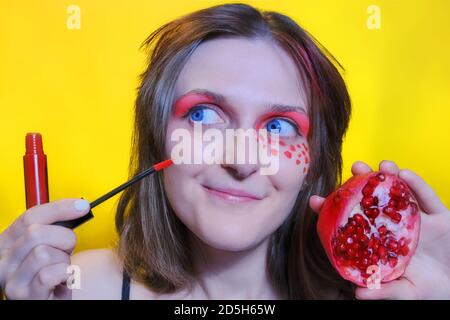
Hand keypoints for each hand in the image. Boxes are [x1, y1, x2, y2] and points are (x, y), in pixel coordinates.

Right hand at [0, 199, 89, 299]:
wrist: (50, 301)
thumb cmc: (51, 275)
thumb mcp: (49, 246)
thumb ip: (54, 227)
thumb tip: (79, 206)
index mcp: (6, 244)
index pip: (30, 216)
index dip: (59, 208)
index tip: (82, 206)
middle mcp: (3, 261)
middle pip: (36, 232)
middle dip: (63, 238)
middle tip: (67, 250)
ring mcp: (12, 279)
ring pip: (44, 253)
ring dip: (63, 260)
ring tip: (61, 269)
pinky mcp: (24, 296)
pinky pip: (49, 274)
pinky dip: (64, 274)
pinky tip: (62, 280)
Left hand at [310, 160, 449, 298]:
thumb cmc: (428, 289)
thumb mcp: (405, 292)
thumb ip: (384, 291)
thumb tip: (357, 295)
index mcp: (380, 240)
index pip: (353, 223)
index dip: (334, 211)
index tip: (315, 201)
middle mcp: (394, 225)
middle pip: (375, 200)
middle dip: (364, 182)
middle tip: (354, 168)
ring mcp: (417, 219)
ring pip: (401, 193)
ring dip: (391, 177)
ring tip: (381, 166)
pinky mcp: (441, 217)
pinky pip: (428, 199)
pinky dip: (418, 186)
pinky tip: (405, 175)